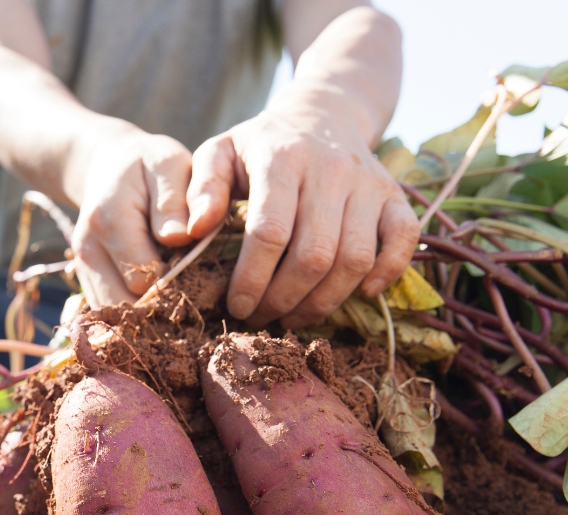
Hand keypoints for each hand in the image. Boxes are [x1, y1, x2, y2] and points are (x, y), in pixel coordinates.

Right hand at [71, 126, 192, 307]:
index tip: (202, 275)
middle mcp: (88, 251)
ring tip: (178, 302)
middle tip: (195, 295)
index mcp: (109, 221)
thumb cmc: (149, 165)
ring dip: (149, 318)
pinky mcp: (87, 283)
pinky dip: (136, 317)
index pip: (145, 279)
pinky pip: (111, 315)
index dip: (178, 284)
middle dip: (164, 308)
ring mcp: (83, 270)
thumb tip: (180, 237)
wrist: (109, 167)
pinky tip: (160, 302)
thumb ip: (174, 200)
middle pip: (128, 306)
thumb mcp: (168, 165)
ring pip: (117, 318)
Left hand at [185, 104, 418, 328]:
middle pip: (314, 255)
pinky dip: (388, 272)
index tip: (237, 307)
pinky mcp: (395, 196)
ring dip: (323, 301)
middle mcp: (332, 169)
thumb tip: (191, 231)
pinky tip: (362, 294)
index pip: (270, 232)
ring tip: (294, 316)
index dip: (252, 279)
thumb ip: (201, 189)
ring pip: (355, 259)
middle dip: (283, 299)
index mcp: (282, 159)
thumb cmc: (261, 146)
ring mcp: (369, 183)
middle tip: (262, 318)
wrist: (323, 114)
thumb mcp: (220, 153)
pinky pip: (404, 240)